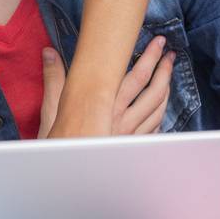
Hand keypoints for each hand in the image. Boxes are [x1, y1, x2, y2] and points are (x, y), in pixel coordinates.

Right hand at [38, 37, 172, 139]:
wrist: (65, 176)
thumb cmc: (59, 146)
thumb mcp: (51, 112)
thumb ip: (54, 81)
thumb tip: (49, 52)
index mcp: (106, 107)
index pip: (138, 76)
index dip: (151, 57)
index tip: (158, 43)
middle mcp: (123, 121)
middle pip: (154, 91)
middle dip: (164, 69)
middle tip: (170, 54)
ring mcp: (131, 136)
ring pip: (158, 109)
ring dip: (166, 89)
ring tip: (168, 75)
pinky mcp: (132, 148)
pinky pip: (154, 129)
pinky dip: (160, 114)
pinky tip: (160, 109)